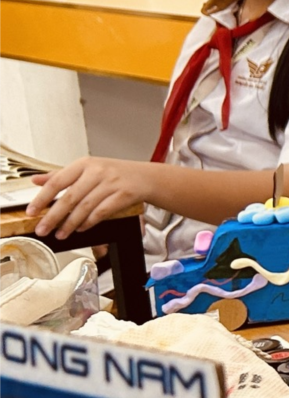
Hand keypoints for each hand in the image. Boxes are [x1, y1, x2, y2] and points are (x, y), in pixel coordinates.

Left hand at [27, 157, 153, 238]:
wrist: (146, 177)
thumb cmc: (115, 173)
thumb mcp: (87, 169)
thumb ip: (61, 175)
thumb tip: (36, 180)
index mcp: (84, 164)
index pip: (57, 181)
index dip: (42, 198)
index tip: (32, 211)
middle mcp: (97, 172)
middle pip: (70, 197)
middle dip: (53, 216)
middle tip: (42, 229)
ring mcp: (112, 183)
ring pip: (85, 207)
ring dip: (70, 223)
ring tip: (60, 233)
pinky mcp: (124, 195)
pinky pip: (102, 212)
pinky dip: (89, 222)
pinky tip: (81, 228)